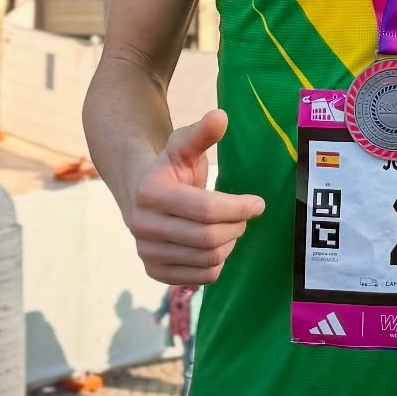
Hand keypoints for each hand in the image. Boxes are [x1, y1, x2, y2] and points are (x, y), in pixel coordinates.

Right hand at [126, 108, 263, 285]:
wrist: (138, 192)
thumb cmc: (169, 167)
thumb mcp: (183, 146)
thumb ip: (202, 133)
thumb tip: (221, 116)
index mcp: (151, 192)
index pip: (206, 209)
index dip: (238, 207)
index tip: (258, 203)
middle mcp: (143, 226)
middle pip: (208, 238)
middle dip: (236, 226)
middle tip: (246, 216)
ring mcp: (146, 253)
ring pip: (206, 260)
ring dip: (229, 244)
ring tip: (232, 228)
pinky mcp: (154, 272)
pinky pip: (199, 278)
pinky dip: (217, 264)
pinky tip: (218, 245)